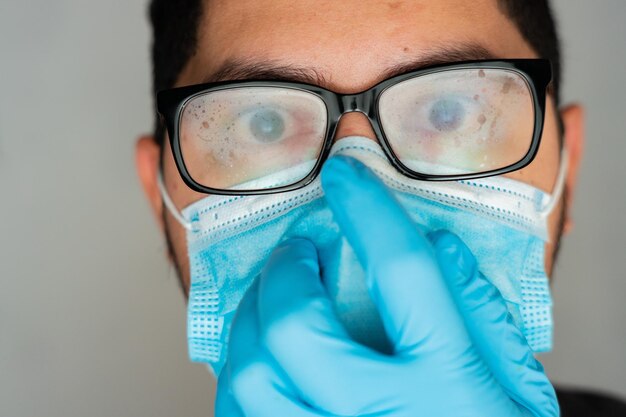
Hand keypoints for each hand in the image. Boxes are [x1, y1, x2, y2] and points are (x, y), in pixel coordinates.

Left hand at [216, 156, 558, 416]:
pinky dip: (240, 377)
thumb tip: (439, 245)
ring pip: (252, 377)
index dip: (368, 209)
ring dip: (250, 322)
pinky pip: (239, 416)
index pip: (403, 272)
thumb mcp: (516, 388)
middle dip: (285, 272)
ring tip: (271, 301)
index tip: (344, 175)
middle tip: (298, 251)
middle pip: (297, 327)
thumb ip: (481, 313)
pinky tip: (262, 359)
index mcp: (450, 387)